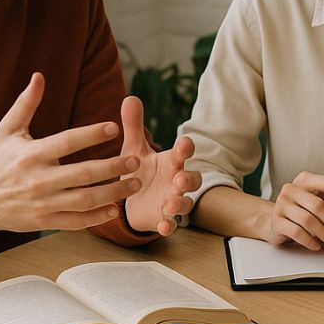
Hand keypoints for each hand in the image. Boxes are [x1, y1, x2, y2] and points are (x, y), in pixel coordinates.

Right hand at [0, 73, 141, 243]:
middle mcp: (38, 179)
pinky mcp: (45, 221)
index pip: (67, 142)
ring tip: (136, 183)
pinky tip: (116, 210)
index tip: (115, 128)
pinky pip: (75, 221)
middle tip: (136, 160)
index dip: (92, 134)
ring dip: (114, 192)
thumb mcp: (8, 131)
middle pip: (83, 173)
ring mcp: (42, 203)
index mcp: (32, 154)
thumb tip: (39, 75)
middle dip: (112, 167)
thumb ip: (26, 104)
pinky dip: (96, 218)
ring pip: (85, 199)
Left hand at [117, 97, 201, 235]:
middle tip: (179, 178)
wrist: (130, 200)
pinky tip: (163, 226)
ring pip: (185, 204)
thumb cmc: (138, 170)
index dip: (186, 148)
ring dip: (180, 203)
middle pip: (193, 180)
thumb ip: (134, 126)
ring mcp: (171, 201)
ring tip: (170, 204)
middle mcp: (175, 181)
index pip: (184, 152)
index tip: (184, 142)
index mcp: (171, 162)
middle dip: (189, 179)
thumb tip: (130, 97)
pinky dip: (169, 225)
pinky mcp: (162, 219)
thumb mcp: (134, 148)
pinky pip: (171, 224)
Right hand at [268, 172, 323, 250]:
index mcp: (305, 180)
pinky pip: (297, 232)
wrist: (274, 220)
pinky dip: (310, 241)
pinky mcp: (276, 221)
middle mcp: (292, 189)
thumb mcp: (316, 200)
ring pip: (308, 220)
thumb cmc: (301, 210)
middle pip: (319, 205)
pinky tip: (317, 246)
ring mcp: (282, 204)